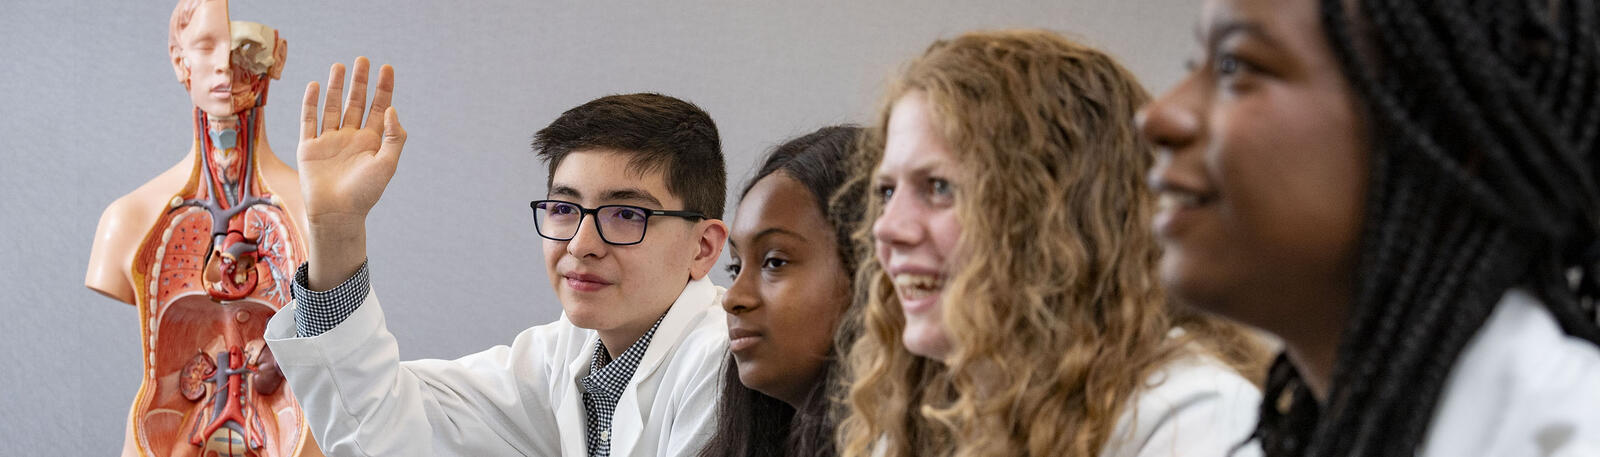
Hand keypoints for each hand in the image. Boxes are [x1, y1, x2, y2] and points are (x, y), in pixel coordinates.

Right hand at [296, 57, 405, 289]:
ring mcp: (330, 141)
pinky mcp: (309, 147)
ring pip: (332, 107)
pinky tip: (314, 86)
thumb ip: (394, 136)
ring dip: (335, 87)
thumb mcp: (387, 164)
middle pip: (356, 103)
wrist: (337, 214)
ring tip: (339, 66)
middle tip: (362, 60)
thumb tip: (392, 108)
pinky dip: (311, 104)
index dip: (384, 88)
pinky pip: (309, 121)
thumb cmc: (365, 193)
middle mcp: (351, 137)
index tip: (386, 68)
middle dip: (360, 82)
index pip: (380, 108)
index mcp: (372, 141)